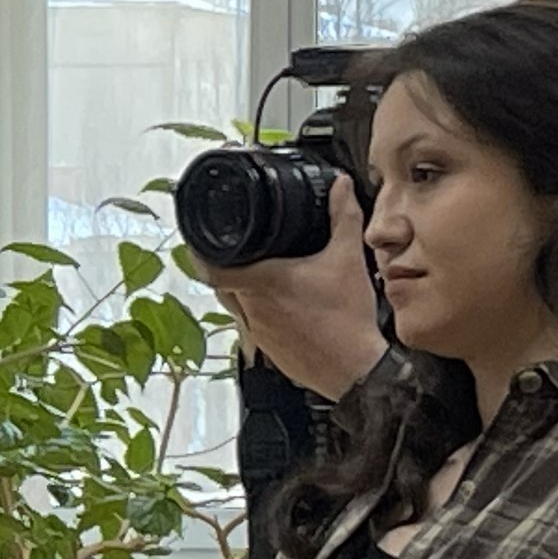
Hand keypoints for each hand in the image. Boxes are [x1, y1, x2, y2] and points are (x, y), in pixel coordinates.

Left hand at [200, 175, 382, 397]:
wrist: (357, 371)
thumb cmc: (348, 321)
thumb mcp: (348, 259)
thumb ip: (344, 217)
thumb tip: (340, 187)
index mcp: (261, 283)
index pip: (210, 267)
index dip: (200, 251)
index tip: (201, 239)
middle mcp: (252, 309)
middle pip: (221, 284)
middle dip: (226, 265)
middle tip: (237, 249)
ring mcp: (258, 333)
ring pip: (236, 306)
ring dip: (242, 290)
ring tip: (261, 274)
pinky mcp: (269, 351)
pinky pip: (252, 326)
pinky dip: (258, 313)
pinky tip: (279, 306)